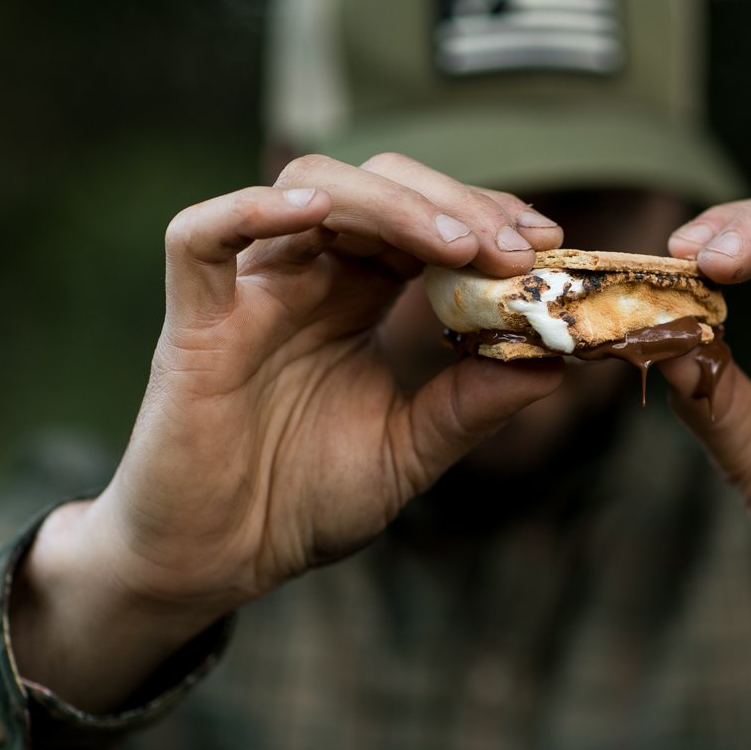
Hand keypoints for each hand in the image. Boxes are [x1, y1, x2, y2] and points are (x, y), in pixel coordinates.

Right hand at [12, 154, 563, 709]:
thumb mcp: (410, 451)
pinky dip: (251, 211)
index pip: (423, 221)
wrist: (220, 562)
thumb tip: (556, 362)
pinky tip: (317, 212)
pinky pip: (199, 239)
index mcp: (356, 299)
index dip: (483, 217)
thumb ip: (472, 404)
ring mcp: (249, 294)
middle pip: (377, 188)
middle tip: (515, 248)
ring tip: (455, 246)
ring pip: (308, 189)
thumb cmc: (302, 501)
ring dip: (390, 205)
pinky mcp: (193, 324)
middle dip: (453, 204)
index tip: (547, 244)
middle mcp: (306, 278)